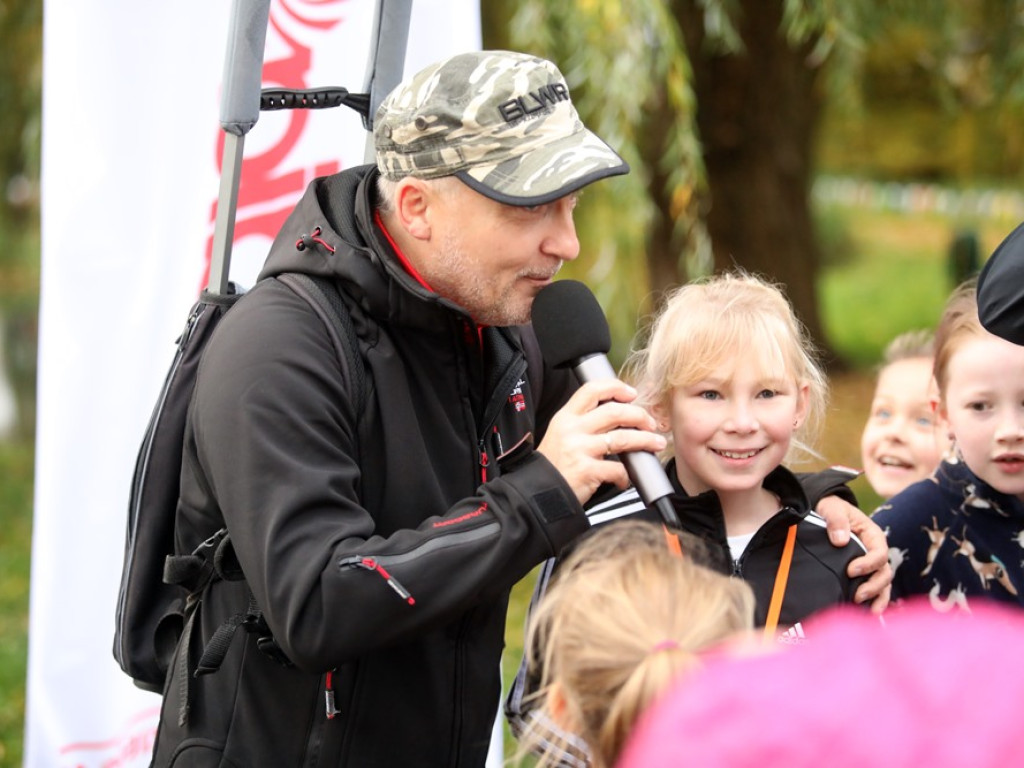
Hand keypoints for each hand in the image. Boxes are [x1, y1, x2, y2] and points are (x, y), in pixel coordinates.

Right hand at [537, 379, 666, 505]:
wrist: (536, 493)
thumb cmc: (552, 466)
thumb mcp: (560, 435)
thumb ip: (583, 424)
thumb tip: (617, 416)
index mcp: (565, 417)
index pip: (591, 389)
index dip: (615, 387)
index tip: (631, 393)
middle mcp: (572, 429)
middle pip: (614, 411)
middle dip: (639, 415)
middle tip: (650, 423)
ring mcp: (579, 449)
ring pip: (623, 437)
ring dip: (645, 440)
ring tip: (655, 444)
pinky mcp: (587, 470)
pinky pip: (618, 469)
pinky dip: (627, 475)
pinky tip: (626, 480)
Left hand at [816, 495, 892, 613]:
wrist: (825, 513)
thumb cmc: (831, 509)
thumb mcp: (832, 509)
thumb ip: (836, 521)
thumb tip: (840, 540)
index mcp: (873, 535)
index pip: (879, 553)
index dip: (868, 564)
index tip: (850, 570)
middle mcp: (876, 551)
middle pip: (884, 572)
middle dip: (874, 586)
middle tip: (857, 595)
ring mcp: (871, 564)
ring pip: (883, 584)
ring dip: (878, 598)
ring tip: (869, 611)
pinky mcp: (863, 573)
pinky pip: (874, 588)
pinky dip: (874, 601)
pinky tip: (868, 612)